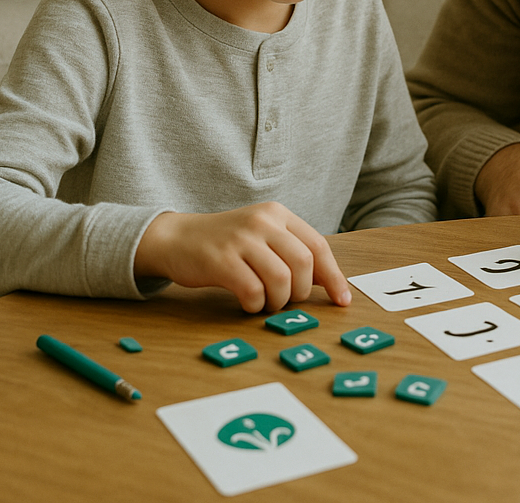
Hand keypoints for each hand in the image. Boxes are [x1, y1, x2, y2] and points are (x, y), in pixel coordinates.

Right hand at [134, 202, 351, 312]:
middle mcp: (263, 222)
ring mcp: (241, 239)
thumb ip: (293, 254)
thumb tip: (329, 282)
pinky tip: (248, 302)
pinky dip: (256, 305)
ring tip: (267, 302)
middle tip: (287, 300)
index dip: (333, 276)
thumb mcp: (263, 238)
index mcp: (278, 214)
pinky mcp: (220, 260)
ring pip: (281, 279)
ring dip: (278, 301)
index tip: (343, 300)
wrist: (177, 238)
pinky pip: (252, 291)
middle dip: (301, 291)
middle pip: (303, 263)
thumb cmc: (226, 244)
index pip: (318, 245)